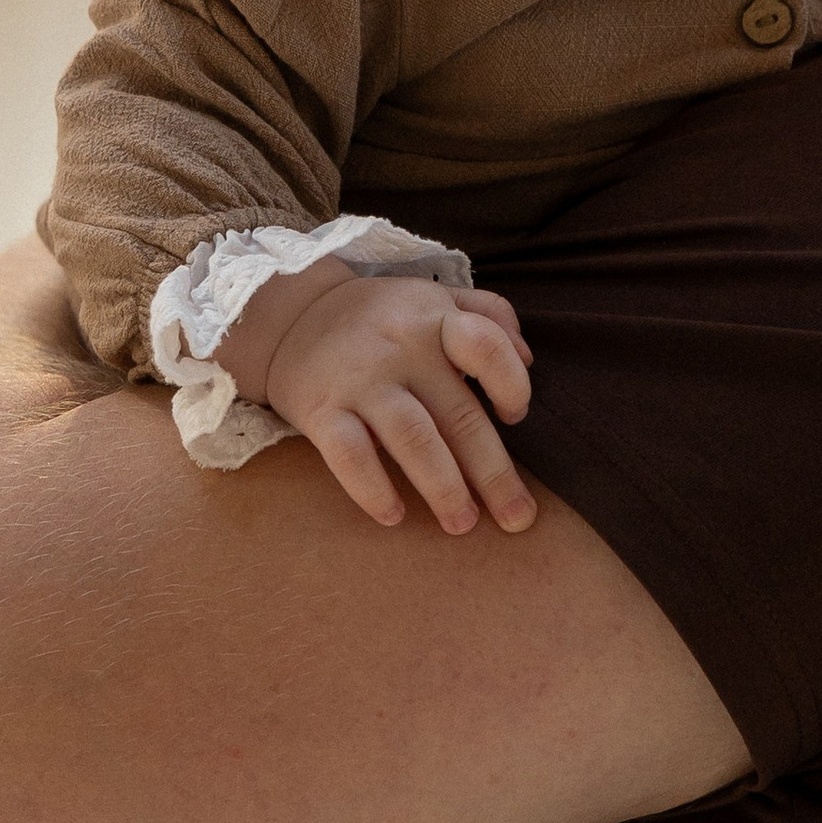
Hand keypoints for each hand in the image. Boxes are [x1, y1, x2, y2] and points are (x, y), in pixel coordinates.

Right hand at [262, 271, 536, 535]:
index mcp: (435, 319)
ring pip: (412, 439)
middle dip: (493, 474)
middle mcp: (402, 349)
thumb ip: (489, 315)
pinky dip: (373, 489)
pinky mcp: (321, 411)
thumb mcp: (434, 298)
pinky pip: (349, 456)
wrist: (292, 315)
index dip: (511, 385)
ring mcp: (361, 381)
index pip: (486, 346)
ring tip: (462, 524)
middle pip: (458, 416)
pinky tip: (394, 516)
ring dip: (443, 488)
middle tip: (517, 517)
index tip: (516, 417)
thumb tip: (529, 360)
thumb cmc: (382, 318)